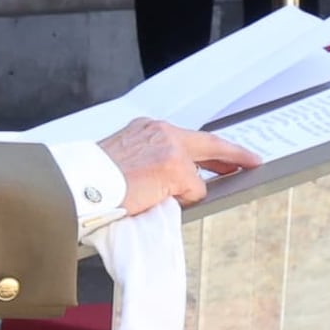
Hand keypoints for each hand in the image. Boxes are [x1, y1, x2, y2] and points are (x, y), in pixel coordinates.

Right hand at [100, 117, 260, 211]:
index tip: (226, 152)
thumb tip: (168, 182)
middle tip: (251, 161)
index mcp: (147, 129)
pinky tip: (154, 200)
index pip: (187, 137)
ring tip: (165, 196)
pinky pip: (191, 191)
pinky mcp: (175, 168)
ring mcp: (171, 149)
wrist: (78, 184)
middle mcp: (161, 133)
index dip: (211, 147)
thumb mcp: (123, 160)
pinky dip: (179, 200)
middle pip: (208, 143)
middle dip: (232, 155)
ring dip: (187, 189)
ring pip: (195, 175)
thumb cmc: (92, 179)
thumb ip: (149, 162)